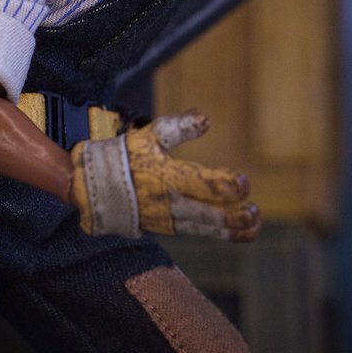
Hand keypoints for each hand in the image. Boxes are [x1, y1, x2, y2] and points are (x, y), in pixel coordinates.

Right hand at [127, 112, 259, 241]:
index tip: (243, 182)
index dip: (223, 184)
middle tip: (253, 211)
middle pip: (206, 211)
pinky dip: (221, 234)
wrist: (97, 188)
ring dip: (230, 228)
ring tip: (254, 225)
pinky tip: (243, 233)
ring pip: (204, 226)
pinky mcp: (172, 226)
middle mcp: (171, 200)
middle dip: (231, 214)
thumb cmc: (129, 156)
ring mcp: (171, 217)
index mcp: (168, 176)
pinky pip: (199, 231)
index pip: (200, 183)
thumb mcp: (151, 135)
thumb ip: (178, 126)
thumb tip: (205, 118)